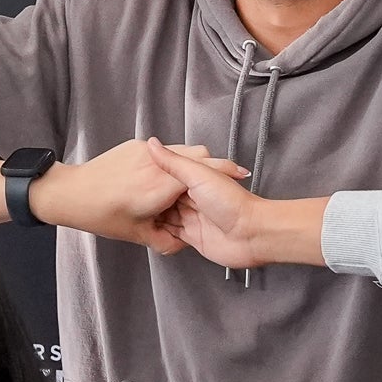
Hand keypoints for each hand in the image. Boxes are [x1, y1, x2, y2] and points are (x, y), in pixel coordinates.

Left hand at [21, 136, 230, 252]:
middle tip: (214, 185)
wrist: (71, 193)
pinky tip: (161, 180)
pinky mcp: (135, 145)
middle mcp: (157, 163)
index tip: (240, 176)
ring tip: (186, 186)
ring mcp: (145, 150)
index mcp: (161, 186)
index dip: (226, 172)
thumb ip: (167, 242)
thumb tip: (184, 245)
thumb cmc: (102, 215)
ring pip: (182, 149)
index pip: (206, 169)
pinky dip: (171, 161)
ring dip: (191, 164)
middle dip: (212, 167)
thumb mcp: (138, 235)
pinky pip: (163, 150)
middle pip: (200, 154)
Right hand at [144, 141, 323, 269]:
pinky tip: (150, 231)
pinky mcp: (194, 237)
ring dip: (154, 216)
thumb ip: (173, 162)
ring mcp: (195, 218)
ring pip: (167, 216)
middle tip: (129, 197)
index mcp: (197, 178)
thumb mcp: (198, 175)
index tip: (134, 175)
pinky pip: (173, 234)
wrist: (251, 234)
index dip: (151, 176)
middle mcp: (195, 197)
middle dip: (150, 199)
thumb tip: (153, 144)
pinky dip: (162, 233)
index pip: (169, 175)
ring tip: (134, 213)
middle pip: (166, 198)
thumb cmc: (233, 204)